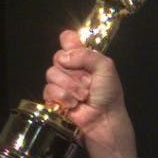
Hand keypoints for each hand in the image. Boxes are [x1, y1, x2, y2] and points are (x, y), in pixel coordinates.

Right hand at [44, 30, 137, 157]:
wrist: (103, 118)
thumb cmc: (108, 93)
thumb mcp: (105, 67)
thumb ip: (87, 55)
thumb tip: (64, 58)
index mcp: (84, 57)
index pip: (68, 39)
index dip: (68, 43)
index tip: (74, 51)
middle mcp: (70, 67)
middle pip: (57, 56)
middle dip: (73, 71)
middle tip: (88, 82)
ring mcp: (61, 82)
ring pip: (51, 73)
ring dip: (71, 86)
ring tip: (83, 96)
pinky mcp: (53, 97)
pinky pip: (48, 89)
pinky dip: (63, 97)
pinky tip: (73, 104)